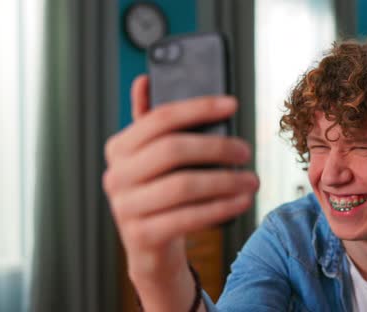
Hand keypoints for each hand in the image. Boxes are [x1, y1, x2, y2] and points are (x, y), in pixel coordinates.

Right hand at [103, 75, 258, 310]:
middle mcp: (116, 175)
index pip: (159, 118)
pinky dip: (220, 208)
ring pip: (182, 185)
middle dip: (217, 147)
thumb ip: (150, 122)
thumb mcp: (151, 157)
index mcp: (119, 147)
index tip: (233, 104)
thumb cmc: (159, 192)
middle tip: (245, 151)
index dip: (198, 107)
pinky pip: (187, 218)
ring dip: (225, 182)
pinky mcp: (142, 236)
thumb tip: (144, 79)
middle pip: (172, 149)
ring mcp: (125, 207)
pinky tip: (241, 202)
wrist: (150, 246)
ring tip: (251, 180)